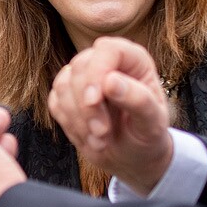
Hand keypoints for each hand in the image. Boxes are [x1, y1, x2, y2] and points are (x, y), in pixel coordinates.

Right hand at [46, 38, 175, 195]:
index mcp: (133, 61)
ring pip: (63, 85)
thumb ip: (139, 100)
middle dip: (87, 106)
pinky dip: (69, 123)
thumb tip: (110, 81)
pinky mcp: (67, 94)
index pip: (107, 49)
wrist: (132, 157)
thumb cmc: (147, 136)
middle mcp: (107, 62)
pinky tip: (88, 137)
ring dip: (78, 119)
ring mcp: (84, 77)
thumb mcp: (152, 123)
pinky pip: (55, 101)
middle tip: (103, 133)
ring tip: (100, 140)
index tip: (94, 101)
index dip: (97, 72)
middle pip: (81, 67)